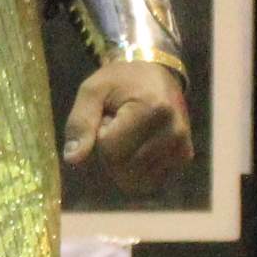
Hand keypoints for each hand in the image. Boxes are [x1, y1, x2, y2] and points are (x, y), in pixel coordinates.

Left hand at [63, 62, 192, 194]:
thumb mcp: (92, 91)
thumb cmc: (120, 81)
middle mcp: (174, 132)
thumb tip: (72, 159)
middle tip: (118, 124)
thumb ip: (80, 123)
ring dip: (122, 162)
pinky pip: (148, 182)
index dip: (100, 136)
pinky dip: (136, 170)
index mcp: (153, 110)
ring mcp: (181, 147)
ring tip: (129, 134)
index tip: (108, 116)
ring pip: (134, 181)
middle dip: (110, 152)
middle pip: (122, 169)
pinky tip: (139, 145)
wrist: (156, 74)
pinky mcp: (184, 158)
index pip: (111, 150)